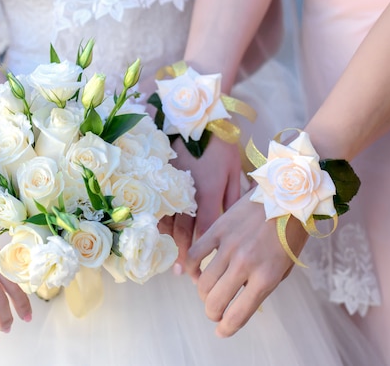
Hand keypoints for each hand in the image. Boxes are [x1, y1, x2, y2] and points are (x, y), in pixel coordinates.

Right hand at [164, 136, 242, 270]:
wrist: (192, 114)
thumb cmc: (219, 142)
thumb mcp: (234, 167)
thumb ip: (233, 197)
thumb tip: (234, 222)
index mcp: (206, 191)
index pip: (203, 231)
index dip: (201, 254)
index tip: (200, 271)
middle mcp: (184, 193)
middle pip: (182, 232)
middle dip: (183, 256)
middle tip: (184, 275)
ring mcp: (168, 186)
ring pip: (165, 221)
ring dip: (168, 243)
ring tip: (170, 260)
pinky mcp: (158, 179)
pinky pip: (155, 207)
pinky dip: (156, 224)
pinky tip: (158, 236)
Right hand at [185, 189, 307, 336]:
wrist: (287, 196)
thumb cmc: (290, 233)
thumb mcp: (284, 266)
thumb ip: (262, 284)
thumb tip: (240, 299)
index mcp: (266, 277)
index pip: (238, 313)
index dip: (226, 328)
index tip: (222, 331)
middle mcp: (245, 264)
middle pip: (215, 301)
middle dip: (213, 313)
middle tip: (214, 313)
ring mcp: (229, 246)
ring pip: (203, 281)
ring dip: (203, 294)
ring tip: (208, 293)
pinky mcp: (218, 229)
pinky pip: (195, 254)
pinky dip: (191, 267)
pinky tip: (195, 272)